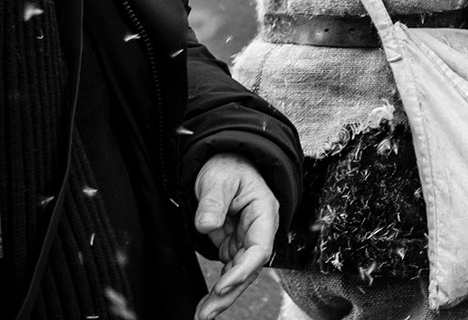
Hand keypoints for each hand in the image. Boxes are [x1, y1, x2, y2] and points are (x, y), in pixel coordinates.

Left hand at [193, 152, 279, 319]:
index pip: (259, 248)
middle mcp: (259, 229)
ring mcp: (246, 239)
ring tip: (203, 314)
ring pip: (240, 274)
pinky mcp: (233, 245)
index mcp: (264, 212)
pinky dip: (219, 288)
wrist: (224, 163)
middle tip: (208, 312)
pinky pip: (229, 271)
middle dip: (230, 292)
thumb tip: (205, 225)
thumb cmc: (227, 167)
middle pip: (250, 268)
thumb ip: (213, 201)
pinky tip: (206, 303)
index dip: (243, 270)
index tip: (222, 285)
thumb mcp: (218, 178)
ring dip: (223, 296)